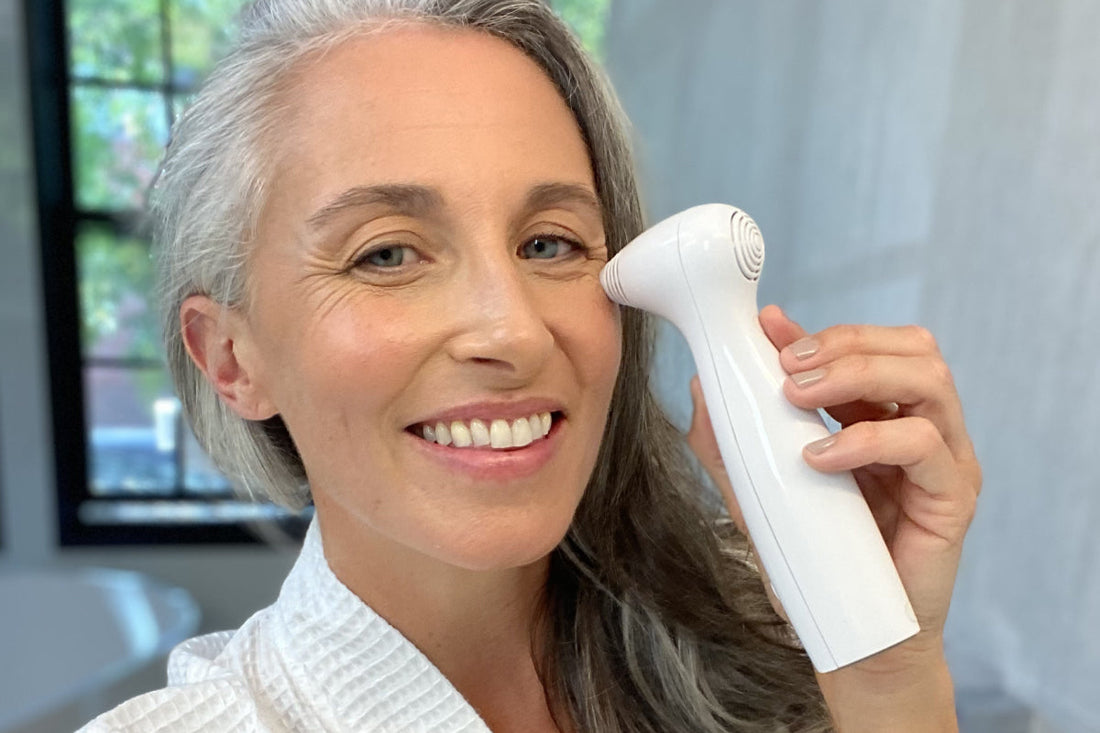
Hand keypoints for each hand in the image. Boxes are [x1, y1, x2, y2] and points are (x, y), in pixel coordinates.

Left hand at [686, 304, 981, 675]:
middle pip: (912, 349)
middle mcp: (922, 430)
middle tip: (785, 366)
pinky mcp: (953, 498)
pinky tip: (819, 458)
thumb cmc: (815, 561)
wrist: (853, 636)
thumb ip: (736, 442)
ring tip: (798, 396)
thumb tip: (705, 385)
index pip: (871, 347)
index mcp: (883, 417)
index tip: (767, 329)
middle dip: (845, 342)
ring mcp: (944, 462)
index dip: (822, 332)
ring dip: (858, 373)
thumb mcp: (761, 493)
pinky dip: (868, 439)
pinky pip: (924, 444)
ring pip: (929, 381)